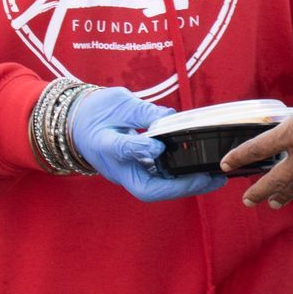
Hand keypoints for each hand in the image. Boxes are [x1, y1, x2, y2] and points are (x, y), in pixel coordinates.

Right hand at [68, 86, 224, 201]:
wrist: (78, 124)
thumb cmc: (96, 112)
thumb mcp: (118, 104)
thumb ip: (142, 112)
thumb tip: (169, 117)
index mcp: (105, 145)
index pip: (123, 150)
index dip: (140, 149)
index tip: (157, 146)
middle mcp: (118, 168)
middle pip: (148, 188)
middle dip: (180, 186)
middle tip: (208, 177)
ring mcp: (128, 173)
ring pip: (157, 189)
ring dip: (186, 186)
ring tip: (214, 178)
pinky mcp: (138, 172)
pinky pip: (161, 181)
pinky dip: (181, 179)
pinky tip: (202, 172)